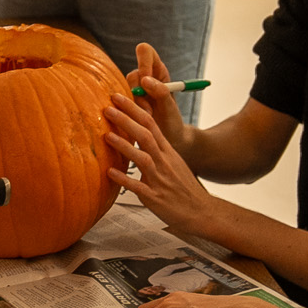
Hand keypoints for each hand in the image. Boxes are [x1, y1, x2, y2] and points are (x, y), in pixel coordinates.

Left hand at [104, 94, 227, 238]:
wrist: (201, 211)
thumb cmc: (183, 187)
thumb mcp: (172, 162)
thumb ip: (156, 148)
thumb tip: (136, 134)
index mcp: (167, 151)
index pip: (151, 124)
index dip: (134, 109)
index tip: (119, 96)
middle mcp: (164, 161)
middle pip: (145, 135)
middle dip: (126, 120)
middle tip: (108, 107)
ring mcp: (160, 179)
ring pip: (142, 158)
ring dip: (124, 146)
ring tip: (107, 135)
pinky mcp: (155, 197)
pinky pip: (138, 187)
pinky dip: (124, 179)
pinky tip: (110, 172)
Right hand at [123, 42, 189, 147]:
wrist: (168, 139)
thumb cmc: (172, 121)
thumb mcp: (170, 108)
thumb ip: (161, 92)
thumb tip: (145, 80)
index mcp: (159, 71)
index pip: (146, 52)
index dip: (143, 62)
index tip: (146, 81)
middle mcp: (144, 77)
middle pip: (133, 73)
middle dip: (138, 92)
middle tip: (148, 110)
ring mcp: (134, 90)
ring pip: (124, 88)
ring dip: (134, 105)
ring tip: (147, 118)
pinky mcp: (126, 102)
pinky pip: (119, 101)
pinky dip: (127, 111)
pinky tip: (136, 121)